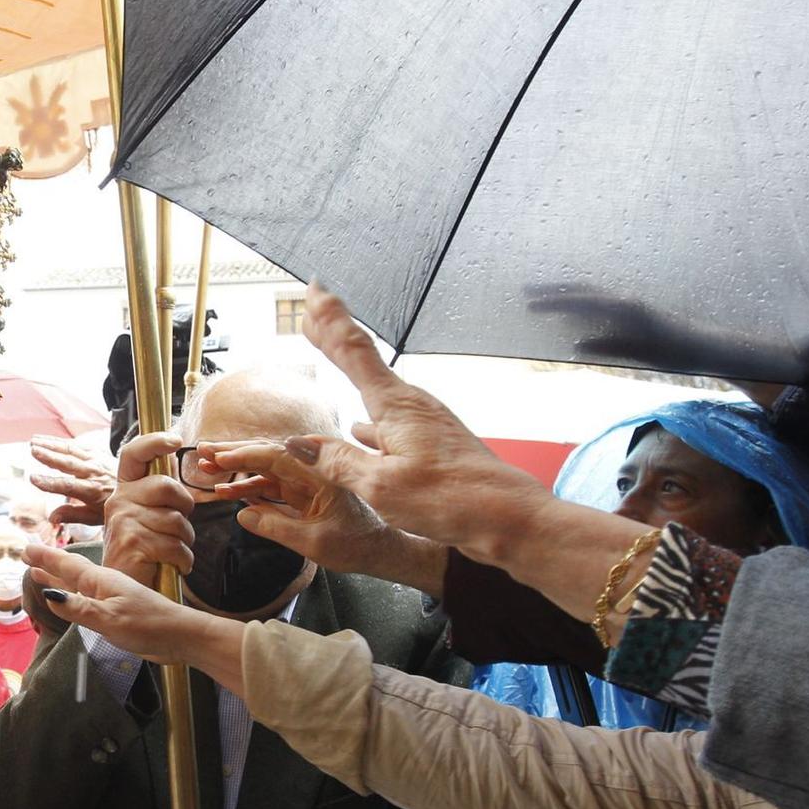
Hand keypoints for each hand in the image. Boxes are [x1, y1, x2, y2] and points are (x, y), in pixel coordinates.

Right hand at [25, 544, 243, 690]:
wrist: (180, 635)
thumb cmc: (148, 625)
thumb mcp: (110, 618)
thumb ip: (80, 608)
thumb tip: (50, 597)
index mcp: (101, 582)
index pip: (67, 567)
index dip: (45, 559)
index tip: (25, 548)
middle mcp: (104, 586)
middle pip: (69, 572)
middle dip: (48, 565)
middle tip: (27, 556)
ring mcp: (111, 598)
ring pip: (77, 585)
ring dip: (58, 579)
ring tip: (41, 574)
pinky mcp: (117, 611)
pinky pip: (86, 598)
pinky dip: (72, 595)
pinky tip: (71, 598)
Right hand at [29, 434, 118, 527]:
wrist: (137, 487)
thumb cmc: (112, 504)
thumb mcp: (95, 517)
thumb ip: (72, 515)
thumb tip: (51, 518)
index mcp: (93, 491)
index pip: (68, 486)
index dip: (50, 483)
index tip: (33, 479)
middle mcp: (94, 473)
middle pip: (69, 463)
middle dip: (50, 456)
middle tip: (33, 450)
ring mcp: (96, 460)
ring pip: (71, 450)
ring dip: (51, 444)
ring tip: (33, 441)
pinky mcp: (97, 452)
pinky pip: (76, 445)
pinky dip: (59, 441)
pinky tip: (45, 439)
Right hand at [101, 431, 197, 586]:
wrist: (125, 592)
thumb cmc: (144, 555)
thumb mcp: (147, 518)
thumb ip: (159, 494)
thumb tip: (175, 459)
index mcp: (124, 491)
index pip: (133, 453)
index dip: (154, 441)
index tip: (176, 440)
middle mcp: (118, 502)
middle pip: (165, 485)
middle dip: (184, 507)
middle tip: (180, 527)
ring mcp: (124, 522)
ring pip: (176, 520)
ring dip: (185, 541)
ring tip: (173, 552)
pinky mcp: (133, 544)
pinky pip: (176, 545)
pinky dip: (184, 560)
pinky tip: (175, 566)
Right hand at [200, 439, 448, 593]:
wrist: (384, 551)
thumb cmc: (358, 546)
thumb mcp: (316, 543)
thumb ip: (278, 528)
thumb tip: (244, 514)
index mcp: (322, 472)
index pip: (277, 454)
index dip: (243, 455)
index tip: (216, 457)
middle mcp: (315, 468)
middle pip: (269, 454)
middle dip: (234, 454)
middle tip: (202, 453)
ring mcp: (311, 478)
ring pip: (269, 468)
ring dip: (239, 470)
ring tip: (207, 471)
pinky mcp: (308, 490)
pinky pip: (276, 484)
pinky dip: (253, 486)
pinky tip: (230, 491)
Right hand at [284, 284, 549, 564]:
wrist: (509, 518)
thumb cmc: (449, 500)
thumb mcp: (381, 486)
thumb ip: (338, 462)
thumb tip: (299, 444)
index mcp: (395, 406)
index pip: (353, 352)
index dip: (329, 321)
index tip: (313, 290)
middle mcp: (411, 405)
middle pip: (363, 359)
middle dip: (334, 331)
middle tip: (312, 302)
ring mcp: (424, 422)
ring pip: (375, 389)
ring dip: (349, 367)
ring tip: (329, 351)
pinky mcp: (433, 443)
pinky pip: (389, 419)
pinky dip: (367, 413)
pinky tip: (359, 428)